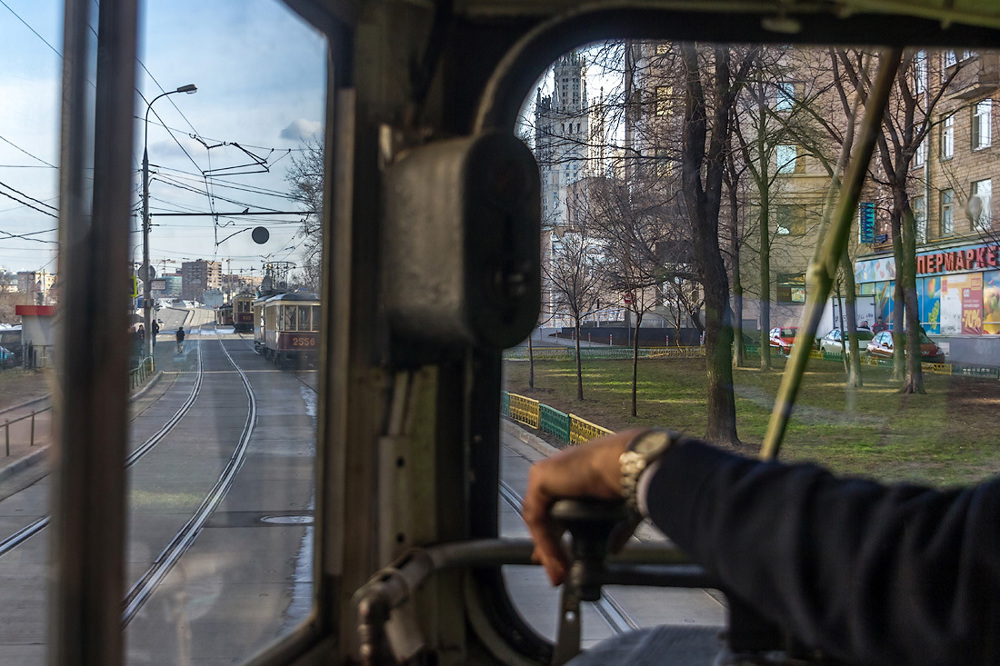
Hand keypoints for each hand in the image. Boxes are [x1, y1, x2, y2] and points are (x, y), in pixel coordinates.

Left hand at [521, 429, 646, 585]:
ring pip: (540, 520)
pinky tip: (556, 560)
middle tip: (557, 572)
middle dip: (549, 547)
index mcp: (576, 473)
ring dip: (549, 549)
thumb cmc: (630, 480)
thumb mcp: (620, 512)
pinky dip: (545, 542)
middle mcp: (559, 471)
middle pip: (544, 516)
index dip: (556, 537)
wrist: (626, 467)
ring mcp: (547, 473)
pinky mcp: (540, 479)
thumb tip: (613, 549)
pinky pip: (537, 518)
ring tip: (560, 573)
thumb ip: (614, 531)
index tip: (560, 560)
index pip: (557, 509)